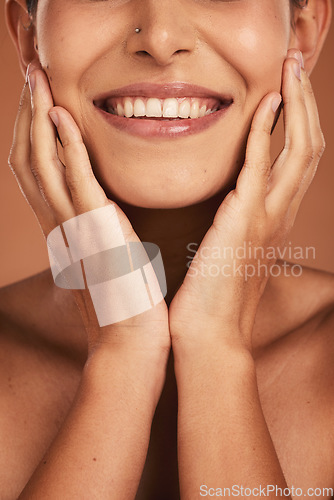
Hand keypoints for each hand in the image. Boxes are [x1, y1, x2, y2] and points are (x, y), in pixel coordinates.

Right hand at [8, 60, 170, 357]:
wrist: (131, 344)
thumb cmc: (124, 302)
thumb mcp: (106, 258)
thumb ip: (98, 229)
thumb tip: (102, 208)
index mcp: (64, 228)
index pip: (38, 168)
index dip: (32, 128)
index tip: (37, 94)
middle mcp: (60, 225)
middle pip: (28, 157)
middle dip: (25, 112)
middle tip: (29, 72)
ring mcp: (74, 229)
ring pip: (41, 164)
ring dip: (36, 118)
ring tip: (37, 78)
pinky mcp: (96, 235)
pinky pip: (75, 184)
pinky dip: (65, 148)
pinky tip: (62, 116)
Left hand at [169, 49, 324, 353]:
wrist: (209, 337)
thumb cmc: (212, 300)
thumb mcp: (230, 256)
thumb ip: (236, 229)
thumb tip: (227, 210)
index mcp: (274, 222)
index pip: (299, 164)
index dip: (300, 125)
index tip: (288, 94)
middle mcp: (280, 216)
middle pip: (309, 148)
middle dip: (306, 103)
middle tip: (296, 67)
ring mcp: (267, 218)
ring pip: (299, 150)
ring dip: (297, 105)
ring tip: (290, 69)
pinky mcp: (245, 220)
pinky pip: (262, 165)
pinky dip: (267, 131)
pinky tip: (266, 105)